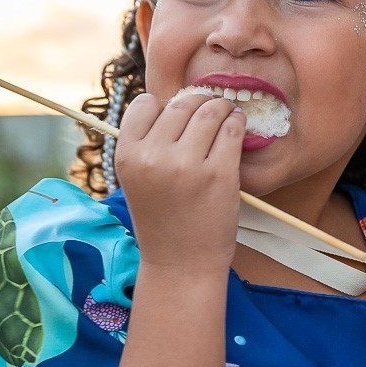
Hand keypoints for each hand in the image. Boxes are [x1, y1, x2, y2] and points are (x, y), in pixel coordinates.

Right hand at [115, 92, 244, 272]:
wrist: (180, 264)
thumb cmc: (162, 220)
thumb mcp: (137, 180)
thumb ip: (148, 144)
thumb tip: (176, 102)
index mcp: (127, 156)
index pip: (144, 104)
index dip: (163, 106)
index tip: (177, 117)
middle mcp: (154, 157)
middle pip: (180, 104)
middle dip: (198, 102)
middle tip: (210, 110)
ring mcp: (188, 165)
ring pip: (209, 111)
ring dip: (221, 107)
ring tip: (226, 114)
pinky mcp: (220, 174)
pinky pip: (232, 129)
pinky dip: (237, 122)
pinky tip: (237, 127)